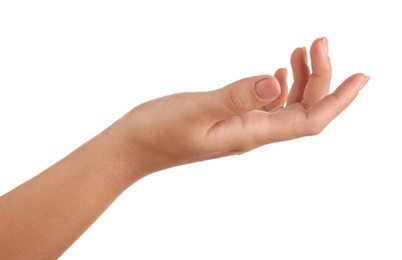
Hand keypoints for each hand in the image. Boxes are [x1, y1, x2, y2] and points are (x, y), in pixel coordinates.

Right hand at [112, 37, 368, 182]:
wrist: (133, 147)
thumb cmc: (158, 131)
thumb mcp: (196, 109)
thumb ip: (235, 97)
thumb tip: (276, 83)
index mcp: (250, 133)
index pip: (309, 119)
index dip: (338, 99)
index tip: (361, 75)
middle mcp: (251, 134)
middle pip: (303, 110)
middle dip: (321, 78)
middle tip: (319, 42)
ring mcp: (240, 128)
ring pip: (287, 107)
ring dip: (303, 80)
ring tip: (303, 50)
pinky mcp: (229, 120)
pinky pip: (268, 106)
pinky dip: (281, 86)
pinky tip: (279, 72)